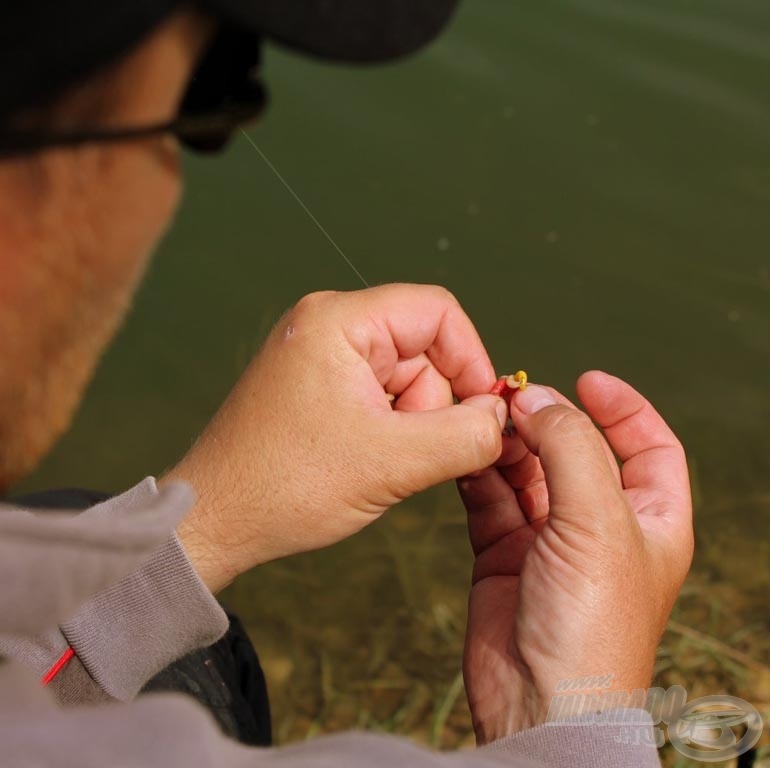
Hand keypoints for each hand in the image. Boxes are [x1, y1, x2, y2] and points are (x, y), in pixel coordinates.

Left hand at [164, 284, 508, 591]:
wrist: (215, 521)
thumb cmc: (287, 485)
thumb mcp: (394, 463)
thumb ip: (466, 435)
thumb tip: (500, 416)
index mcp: (337, 320)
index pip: (437, 312)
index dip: (471, 359)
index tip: (484, 412)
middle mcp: (323, 324)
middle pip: (421, 348)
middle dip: (429, 406)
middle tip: (402, 454)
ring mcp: (314, 355)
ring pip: (402, 378)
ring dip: (405, 426)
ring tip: (370, 463)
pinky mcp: (311, 386)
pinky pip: (374, 396)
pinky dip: (383, 431)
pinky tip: (355, 462)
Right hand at [459, 371, 692, 742]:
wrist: (541, 701)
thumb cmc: (593, 626)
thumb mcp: (598, 523)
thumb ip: (569, 449)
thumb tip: (536, 399)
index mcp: (650, 519)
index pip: (649, 446)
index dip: (623, 408)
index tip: (587, 379)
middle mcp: (601, 525)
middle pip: (575, 451)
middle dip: (546, 421)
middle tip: (511, 398)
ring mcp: (549, 540)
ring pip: (526, 472)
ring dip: (506, 445)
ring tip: (482, 421)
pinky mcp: (504, 555)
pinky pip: (490, 499)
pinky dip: (476, 473)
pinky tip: (464, 452)